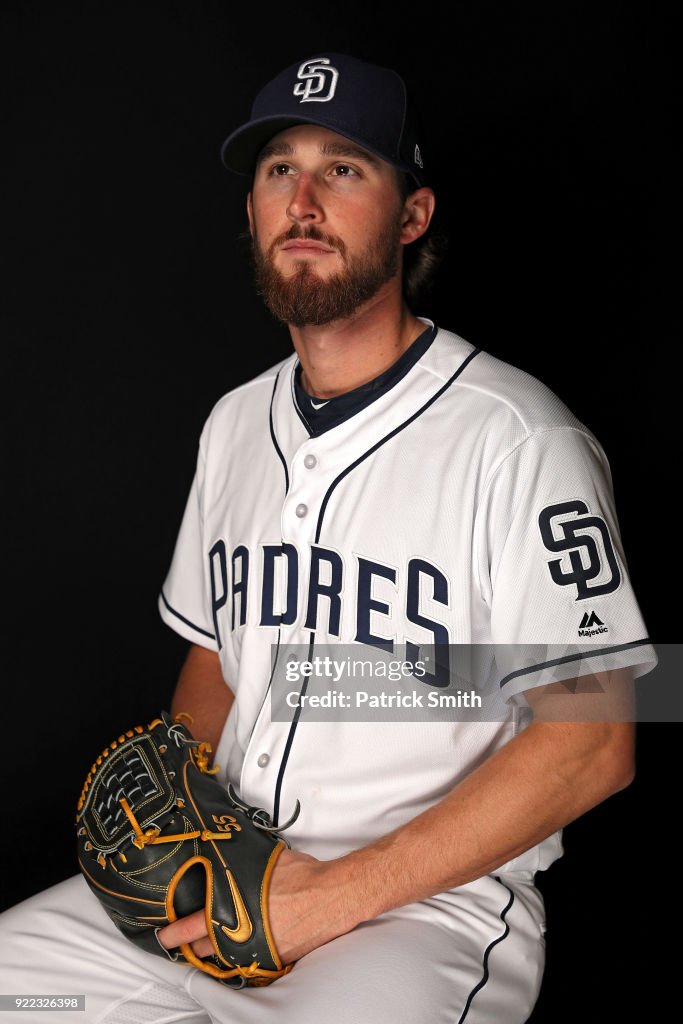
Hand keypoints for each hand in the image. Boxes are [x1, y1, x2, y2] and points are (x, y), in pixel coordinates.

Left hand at [157, 849, 353, 964]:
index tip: (164, 935)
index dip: (176, 932)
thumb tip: (229, 856)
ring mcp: (258, 950)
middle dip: (190, 948)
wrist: (330, 896)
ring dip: (216, 953)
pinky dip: (242, 955)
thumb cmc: (300, 876)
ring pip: (227, 958)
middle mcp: (243, 935)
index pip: (195, 925)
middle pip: (206, 949)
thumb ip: (241, 866)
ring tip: (206, 949)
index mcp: (234, 909)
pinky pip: (251, 960)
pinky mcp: (275, 958)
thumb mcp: (263, 861)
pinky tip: (239, 950)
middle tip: (178, 945)